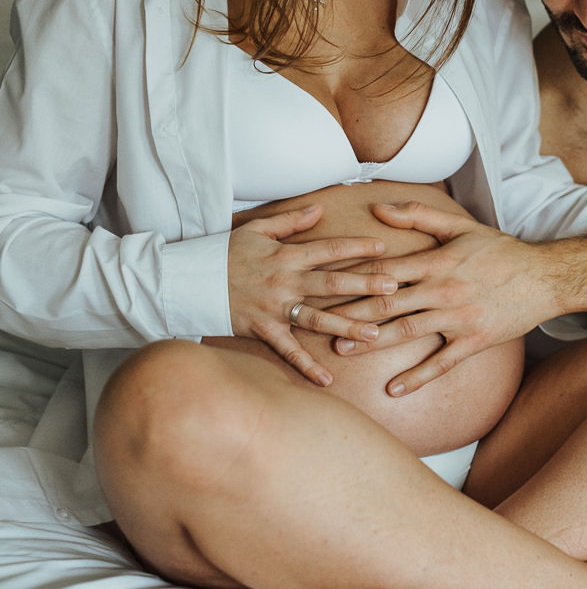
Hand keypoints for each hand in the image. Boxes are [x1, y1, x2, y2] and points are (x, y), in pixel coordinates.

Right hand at [227, 204, 397, 385]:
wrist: (188, 280)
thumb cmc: (224, 252)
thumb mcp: (256, 229)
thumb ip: (291, 221)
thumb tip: (320, 208)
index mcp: (286, 256)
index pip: (329, 249)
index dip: (356, 247)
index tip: (382, 247)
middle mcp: (284, 282)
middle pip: (332, 284)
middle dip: (365, 285)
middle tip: (394, 288)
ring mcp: (274, 308)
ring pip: (317, 319)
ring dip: (347, 326)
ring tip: (376, 334)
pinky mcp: (261, 330)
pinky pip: (287, 351)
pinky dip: (306, 367)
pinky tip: (328, 380)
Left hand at [330, 201, 552, 396]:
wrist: (545, 277)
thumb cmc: (500, 251)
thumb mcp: (461, 226)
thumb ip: (418, 215)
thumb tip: (378, 208)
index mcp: (436, 262)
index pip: (384, 270)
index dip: (352, 278)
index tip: (324, 283)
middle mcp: (443, 290)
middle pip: (387, 303)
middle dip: (349, 314)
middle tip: (317, 323)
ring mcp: (458, 317)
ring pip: (406, 332)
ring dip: (371, 343)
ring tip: (341, 352)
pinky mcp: (474, 341)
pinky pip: (441, 363)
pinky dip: (416, 378)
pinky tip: (393, 391)